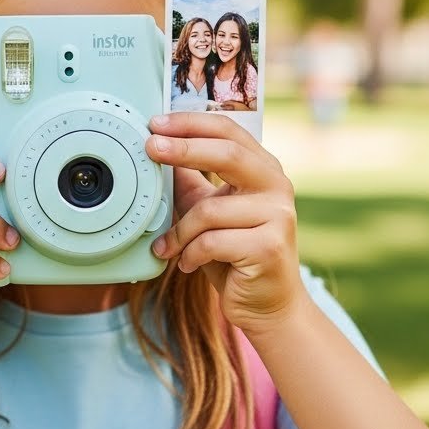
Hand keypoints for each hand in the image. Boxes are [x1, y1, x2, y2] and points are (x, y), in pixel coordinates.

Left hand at [145, 112, 304, 337]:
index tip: (156, 124)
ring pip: (210, 209)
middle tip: (150, 147)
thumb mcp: (210, 212)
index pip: (229, 131)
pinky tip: (187, 264)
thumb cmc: (236, 256)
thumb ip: (192, 184)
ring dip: (180, 231)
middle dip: (183, 149)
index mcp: (264, 170)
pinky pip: (212, 242)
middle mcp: (277, 187)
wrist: (268, 305)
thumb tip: (160, 150)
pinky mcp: (268, 247)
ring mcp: (278, 216)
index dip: (191, 123)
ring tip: (169, 247)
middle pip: (228, 154)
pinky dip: (190, 254)